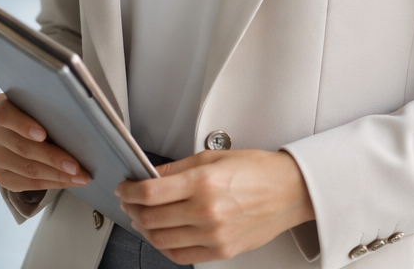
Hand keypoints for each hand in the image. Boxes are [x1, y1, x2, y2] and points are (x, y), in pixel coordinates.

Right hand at [0, 94, 90, 192]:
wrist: (21, 128)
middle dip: (53, 159)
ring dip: (56, 176)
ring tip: (79, 177)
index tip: (43, 135)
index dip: (24, 125)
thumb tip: (75, 123)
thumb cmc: (38, 112)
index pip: (5, 115)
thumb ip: (47, 108)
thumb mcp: (39, 104)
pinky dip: (50, 183)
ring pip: (26, 170)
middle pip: (22, 148)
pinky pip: (26, 184)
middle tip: (77, 167)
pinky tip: (67, 182)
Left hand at [115, 149, 314, 263]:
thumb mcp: (214, 157)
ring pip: (161, 241)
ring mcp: (213, 236)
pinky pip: (181, 256)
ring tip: (141, 218)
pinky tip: (161, 235)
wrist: (288, 191)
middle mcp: (206, 212)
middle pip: (152, 219)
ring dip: (144, 230)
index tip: (124, 188)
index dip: (130, 191)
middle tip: (129, 201)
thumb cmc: (257, 170)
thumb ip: (178, 168)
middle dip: (132, 209)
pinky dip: (164, 246)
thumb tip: (151, 175)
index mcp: (203, 183)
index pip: (151, 193)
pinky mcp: (220, 252)